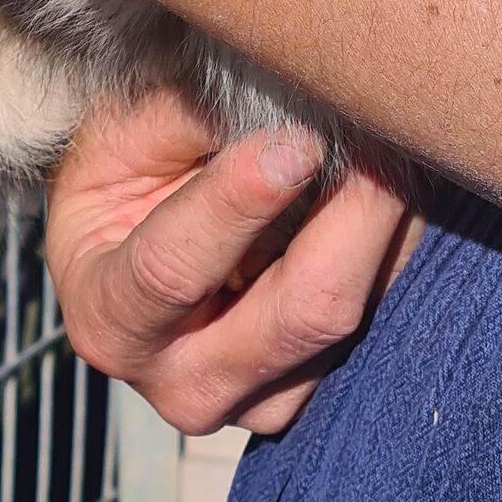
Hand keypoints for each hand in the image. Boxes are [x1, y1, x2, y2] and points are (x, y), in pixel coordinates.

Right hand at [46, 91, 416, 434]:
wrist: (137, 238)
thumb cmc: (122, 176)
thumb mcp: (126, 135)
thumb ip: (188, 120)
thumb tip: (280, 97)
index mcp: (108, 319)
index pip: (176, 268)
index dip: (239, 202)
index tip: (298, 137)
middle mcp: (183, 383)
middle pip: (304, 310)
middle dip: (354, 211)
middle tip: (381, 125)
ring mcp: (259, 404)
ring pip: (356, 314)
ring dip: (386, 222)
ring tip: (389, 137)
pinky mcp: (316, 391)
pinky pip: (382, 315)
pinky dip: (393, 244)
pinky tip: (389, 181)